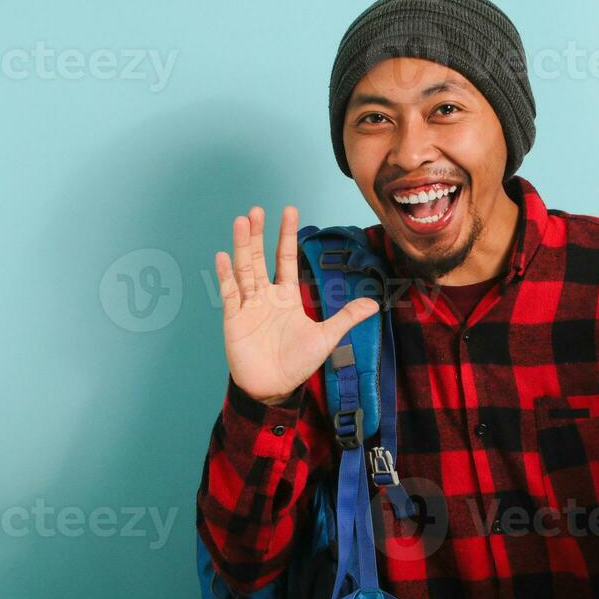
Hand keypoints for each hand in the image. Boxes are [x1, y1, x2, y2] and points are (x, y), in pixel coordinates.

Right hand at [215, 205, 378, 405]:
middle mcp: (265, 296)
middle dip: (259, 235)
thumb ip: (346, 318)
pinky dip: (225, 276)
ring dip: (242, 246)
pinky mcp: (233, 319)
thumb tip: (375, 304)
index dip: (287, 236)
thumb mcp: (326, 337)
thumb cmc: (297, 363)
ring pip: (243, 270)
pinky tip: (222, 256)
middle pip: (260, 258)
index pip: (286, 258)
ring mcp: (247, 306)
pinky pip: (228, 294)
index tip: (289, 211)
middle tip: (257, 210)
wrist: (274, 387)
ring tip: (241, 222)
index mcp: (286, 296)